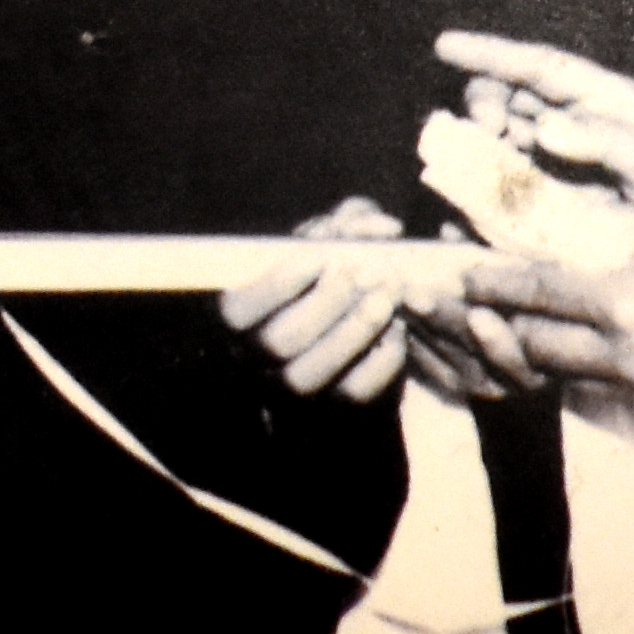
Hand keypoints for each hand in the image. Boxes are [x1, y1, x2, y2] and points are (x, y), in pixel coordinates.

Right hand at [218, 199, 455, 404]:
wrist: (363, 332)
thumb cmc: (337, 277)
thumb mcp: (334, 243)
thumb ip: (347, 225)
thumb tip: (373, 224)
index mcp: (242, 316)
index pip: (236, 309)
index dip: (278, 284)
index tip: (323, 257)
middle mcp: (257, 358)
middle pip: (278, 341)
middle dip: (326, 303)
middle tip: (367, 274)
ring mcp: (293, 390)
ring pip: (310, 374)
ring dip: (354, 330)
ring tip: (387, 298)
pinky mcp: (334, 409)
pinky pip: (354, 392)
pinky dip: (381, 359)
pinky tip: (397, 329)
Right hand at [437, 31, 633, 217]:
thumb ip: (609, 143)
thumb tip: (544, 126)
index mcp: (609, 100)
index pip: (543, 67)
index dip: (492, 54)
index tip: (444, 45)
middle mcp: (578, 122)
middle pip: (512, 98)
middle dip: (486, 105)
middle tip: (484, 130)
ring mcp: (560, 159)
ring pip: (500, 137)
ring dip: (478, 145)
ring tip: (472, 161)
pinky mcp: (548, 195)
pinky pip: (503, 180)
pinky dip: (481, 186)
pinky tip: (464, 201)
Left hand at [453, 217, 633, 426]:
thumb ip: (606, 228)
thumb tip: (550, 219)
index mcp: (621, 303)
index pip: (532, 292)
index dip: (490, 281)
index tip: (462, 271)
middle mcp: (621, 356)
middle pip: (531, 346)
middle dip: (500, 325)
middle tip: (476, 306)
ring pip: (560, 376)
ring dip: (536, 353)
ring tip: (518, 328)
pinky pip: (599, 392)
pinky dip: (580, 371)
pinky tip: (580, 349)